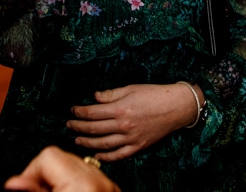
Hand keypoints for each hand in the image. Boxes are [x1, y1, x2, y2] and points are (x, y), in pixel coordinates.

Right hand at [4, 146, 119, 191]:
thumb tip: (13, 182)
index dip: (33, 170)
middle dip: (48, 173)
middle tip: (41, 190)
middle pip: (65, 157)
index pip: (49, 155)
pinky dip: (78, 183)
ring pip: (79, 166)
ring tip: (54, 191)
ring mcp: (108, 185)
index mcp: (82, 183)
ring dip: (63, 177)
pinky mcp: (113, 190)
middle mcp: (99, 180)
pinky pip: (92, 177)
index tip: (27, 185)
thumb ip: (33, 190)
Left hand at [66, 83, 200, 160]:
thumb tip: (95, 97)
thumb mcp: (131, 88)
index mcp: (121, 108)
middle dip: (79, 127)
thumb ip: (111, 94)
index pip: (93, 113)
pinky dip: (106, 157)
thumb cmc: (155, 94)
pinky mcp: (139, 146)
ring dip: (88, 143)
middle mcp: (124, 125)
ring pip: (103, 144)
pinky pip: (119, 155)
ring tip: (77, 140)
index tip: (72, 111)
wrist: (176, 107)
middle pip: (95, 129)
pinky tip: (97, 154)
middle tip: (69, 125)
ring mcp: (131, 138)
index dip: (80, 112)